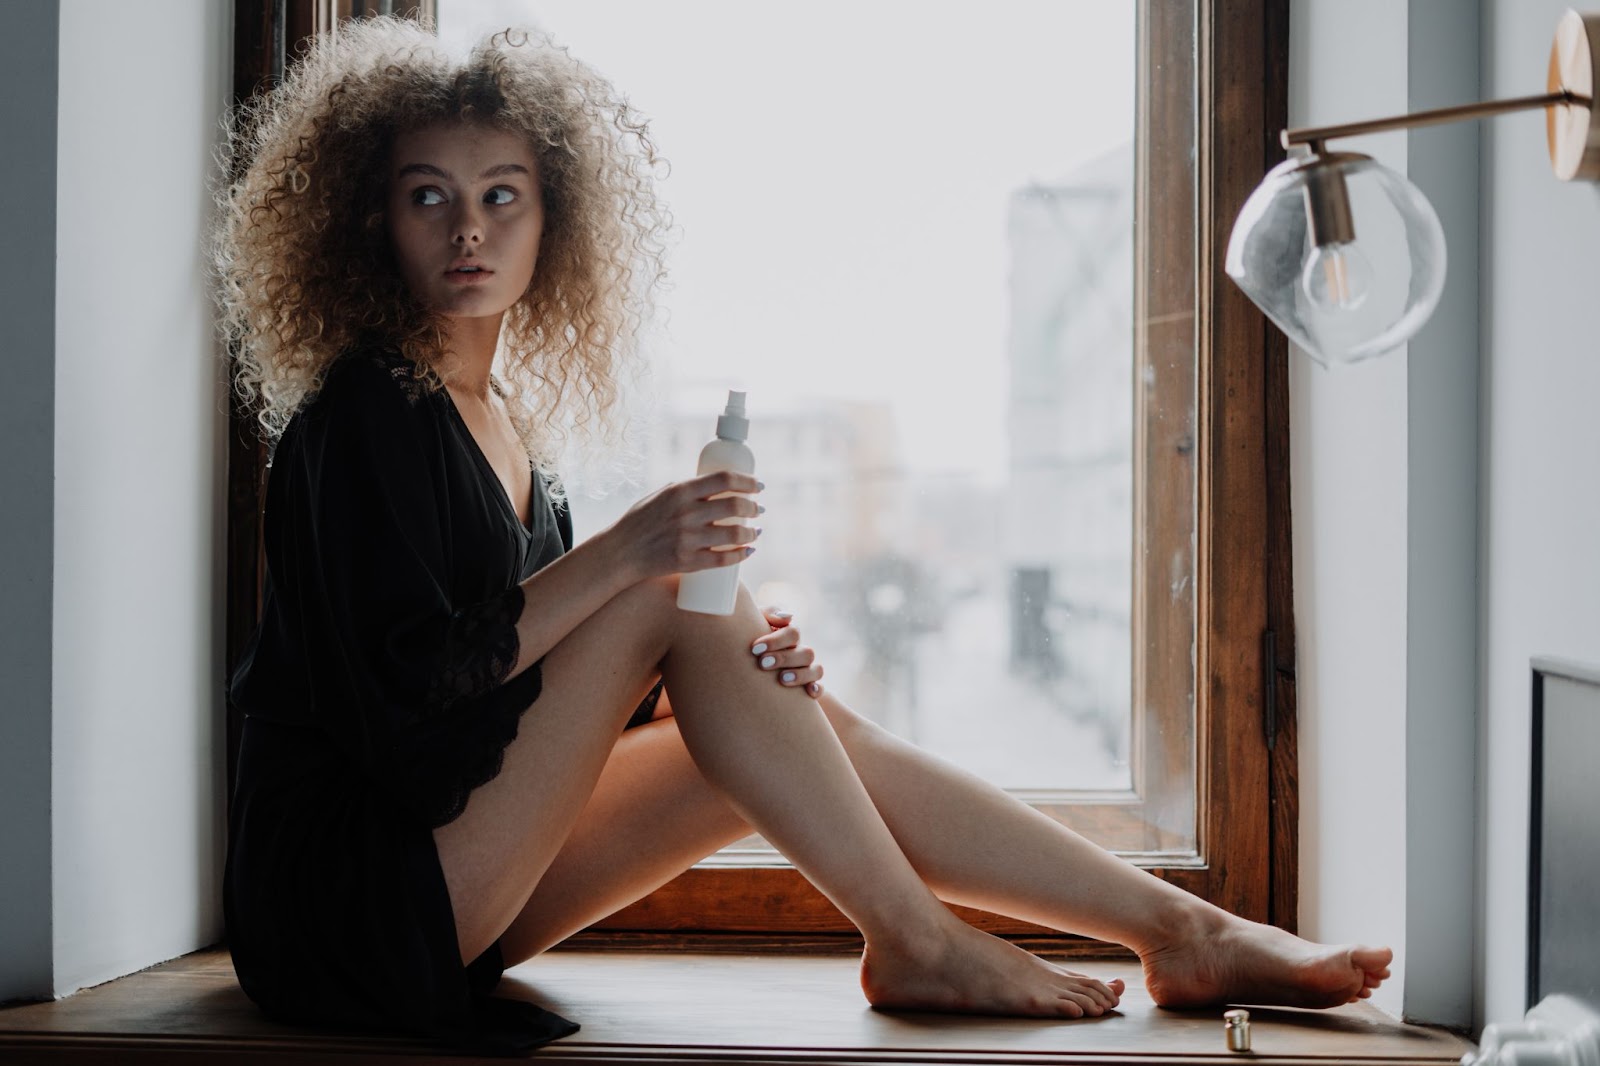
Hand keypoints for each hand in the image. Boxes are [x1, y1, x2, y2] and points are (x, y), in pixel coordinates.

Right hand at [607, 471, 762, 582]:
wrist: (621, 552)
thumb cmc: (641, 520)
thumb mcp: (660, 494)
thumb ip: (687, 490)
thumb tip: (719, 485)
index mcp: (680, 491)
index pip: (725, 479)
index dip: (748, 481)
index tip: (759, 486)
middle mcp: (686, 513)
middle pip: (735, 506)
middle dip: (754, 507)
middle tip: (758, 510)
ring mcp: (688, 539)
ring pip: (735, 535)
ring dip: (753, 533)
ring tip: (756, 532)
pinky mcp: (687, 562)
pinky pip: (724, 560)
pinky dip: (741, 555)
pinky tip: (748, 551)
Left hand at [751, 606, 825, 698]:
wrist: (740, 664)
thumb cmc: (747, 638)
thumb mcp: (755, 622)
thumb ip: (769, 613)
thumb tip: (786, 617)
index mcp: (789, 636)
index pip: (793, 633)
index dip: (776, 641)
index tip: (755, 649)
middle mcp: (800, 652)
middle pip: (806, 653)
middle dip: (785, 658)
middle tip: (762, 664)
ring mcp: (806, 669)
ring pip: (816, 670)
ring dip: (801, 675)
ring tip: (781, 679)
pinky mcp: (807, 686)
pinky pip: (819, 688)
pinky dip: (817, 689)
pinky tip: (808, 692)